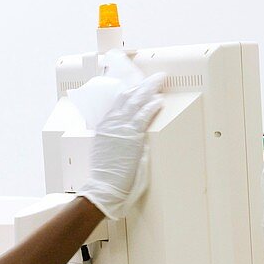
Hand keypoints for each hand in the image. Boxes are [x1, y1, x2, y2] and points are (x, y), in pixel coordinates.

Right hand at [77, 73, 164, 218]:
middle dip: (142, 84)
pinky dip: (151, 106)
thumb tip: (128, 134)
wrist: (103, 186)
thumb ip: (115, 138)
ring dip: (149, 89)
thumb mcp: (104, 149)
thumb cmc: (105, 174)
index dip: (130, 90)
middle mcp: (111, 122)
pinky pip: (143, 115)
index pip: (118, 101)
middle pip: (127, 96)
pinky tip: (159, 100)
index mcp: (104, 125)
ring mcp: (120, 128)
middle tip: (154, 77)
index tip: (139, 84)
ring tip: (159, 81)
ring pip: (136, 101)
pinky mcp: (131, 136)